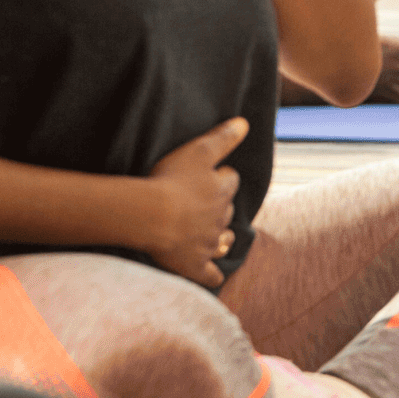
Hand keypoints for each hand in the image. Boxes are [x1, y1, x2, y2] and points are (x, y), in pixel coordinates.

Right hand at [142, 117, 246, 287]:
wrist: (153, 216)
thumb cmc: (172, 180)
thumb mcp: (198, 151)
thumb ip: (222, 138)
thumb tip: (245, 123)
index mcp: (222, 191)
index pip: (229, 181)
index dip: (220, 177)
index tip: (209, 174)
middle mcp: (221, 219)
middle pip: (226, 210)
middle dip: (218, 206)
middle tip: (199, 202)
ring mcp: (209, 244)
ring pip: (222, 241)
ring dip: (219, 238)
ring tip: (209, 234)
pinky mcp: (195, 265)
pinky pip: (209, 274)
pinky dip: (210, 273)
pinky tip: (208, 270)